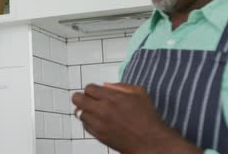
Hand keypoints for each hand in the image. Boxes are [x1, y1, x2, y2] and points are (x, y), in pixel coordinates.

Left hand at [72, 83, 201, 153]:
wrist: (150, 142)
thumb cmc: (147, 117)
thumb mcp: (139, 93)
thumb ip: (120, 86)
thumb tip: (105, 86)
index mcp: (112, 97)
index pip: (88, 88)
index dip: (93, 90)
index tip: (97, 93)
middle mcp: (102, 110)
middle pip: (77, 98)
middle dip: (82, 97)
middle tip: (90, 100)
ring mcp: (98, 124)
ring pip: (80, 113)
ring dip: (87, 111)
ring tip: (97, 113)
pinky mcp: (98, 135)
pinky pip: (85, 126)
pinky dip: (90, 122)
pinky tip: (100, 122)